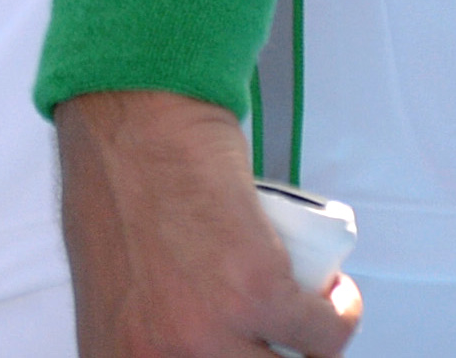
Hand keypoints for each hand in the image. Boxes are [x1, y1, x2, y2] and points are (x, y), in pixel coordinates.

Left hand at [57, 93, 356, 357]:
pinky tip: (334, 294)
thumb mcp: (114, 296)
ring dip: (314, 346)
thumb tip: (191, 352)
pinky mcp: (256, 293)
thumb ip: (147, 342)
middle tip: (279, 337)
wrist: (132, 121)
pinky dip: (341, 311)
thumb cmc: (117, 192)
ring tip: (312, 319)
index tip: (257, 350)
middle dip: (275, 355)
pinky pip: (325, 332)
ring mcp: (209, 335)